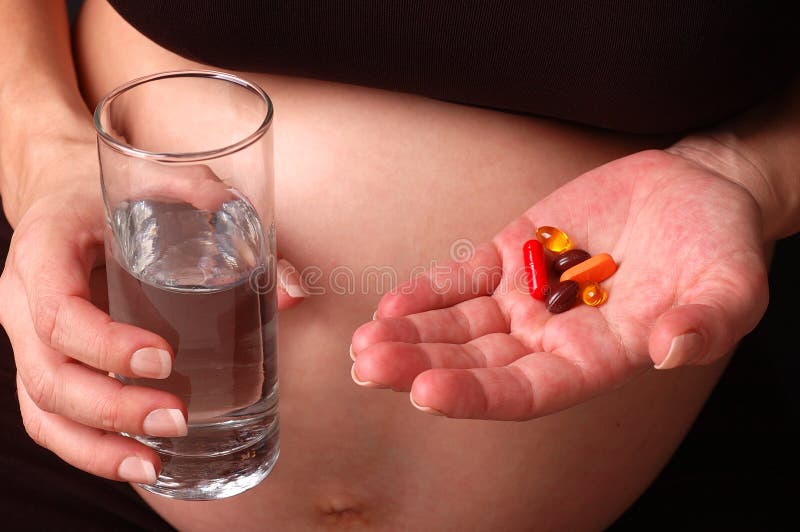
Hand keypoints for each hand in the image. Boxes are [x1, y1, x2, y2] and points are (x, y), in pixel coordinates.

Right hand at [0, 158, 303, 482]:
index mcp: (43, 251)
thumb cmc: (115, 190)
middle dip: (113, 409)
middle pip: (49, 377)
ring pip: (44, 411)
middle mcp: (22, 301)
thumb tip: (291, 285)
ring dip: (99, 446)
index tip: (163, 357)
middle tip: (177, 418)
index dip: (105, 345)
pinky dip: (90, 449)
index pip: (57, 312)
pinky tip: (138, 462)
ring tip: (156, 463)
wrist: (64, 194)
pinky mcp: (46, 363)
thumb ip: (220, 211)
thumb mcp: (161, 179)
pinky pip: (52, 419)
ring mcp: (28, 340)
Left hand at [350, 150, 767, 419]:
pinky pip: (463, 277)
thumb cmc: (719, 249)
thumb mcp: (731, 288)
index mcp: (596, 359)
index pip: (525, 391)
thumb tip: (670, 348)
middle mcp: (551, 336)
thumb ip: (706, 323)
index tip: (425, 394)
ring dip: (411, 334)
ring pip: (459, 324)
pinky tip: (391, 305)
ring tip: (363, 344)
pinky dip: (428, 291)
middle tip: (369, 367)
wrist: (696, 192)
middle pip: (476, 362)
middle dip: (421, 366)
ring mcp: (526, 294)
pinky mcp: (513, 252)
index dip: (476, 395)